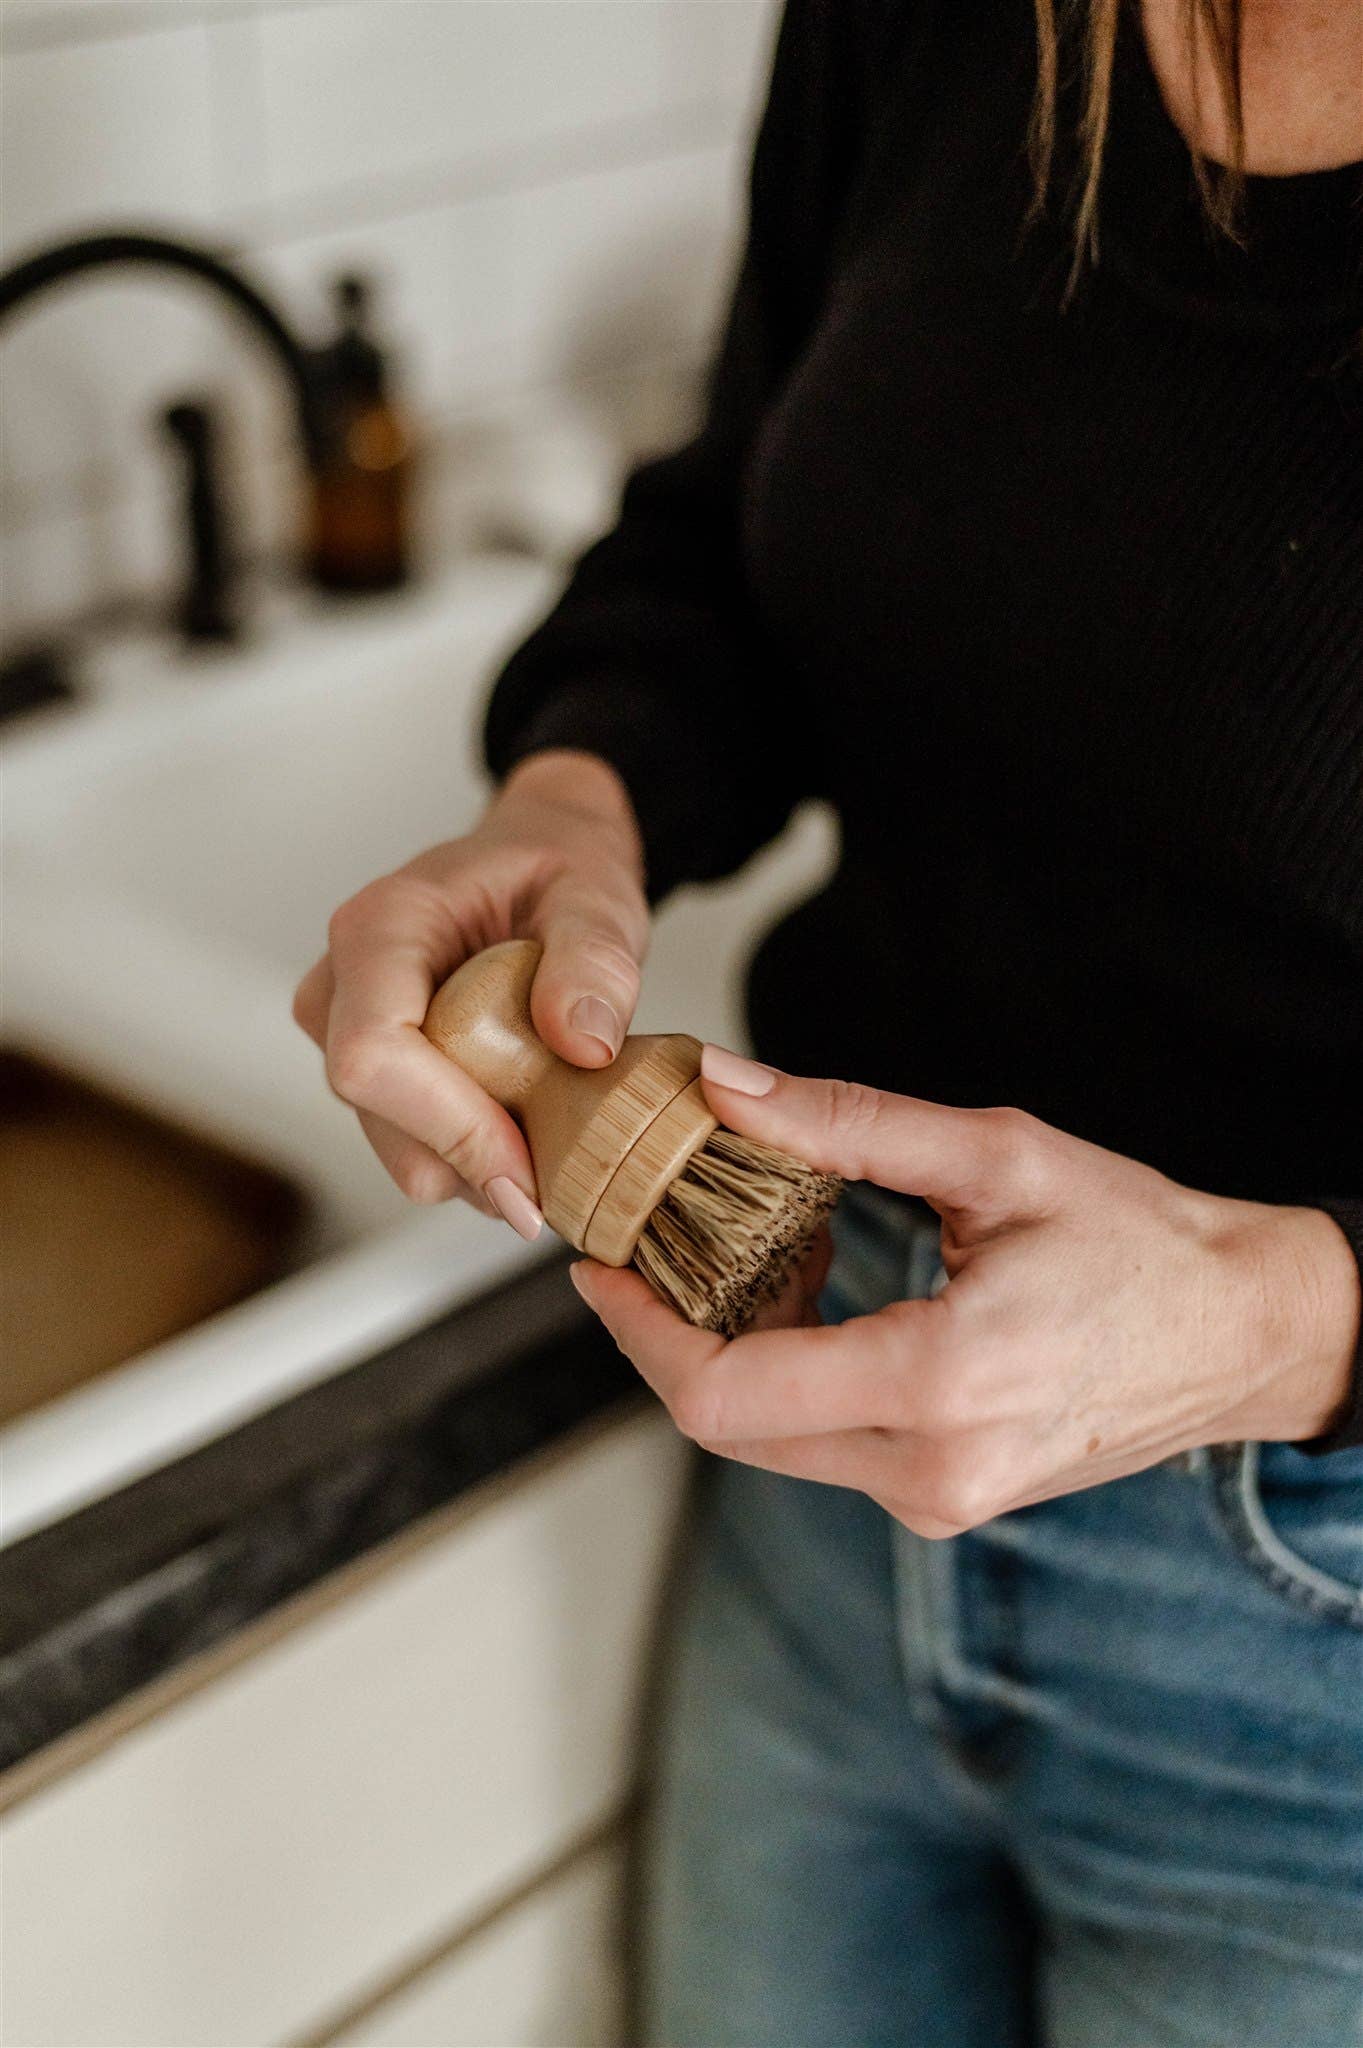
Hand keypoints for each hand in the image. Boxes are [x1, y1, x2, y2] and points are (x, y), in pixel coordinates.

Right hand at [293, 750, 647, 1232]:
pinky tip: (526, 1129)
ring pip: (390, 1141)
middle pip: (374, 1110)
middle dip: (467, 1159)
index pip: (372, 1054)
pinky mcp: (371, 1068)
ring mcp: (344, 1029)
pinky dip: (471, 1154)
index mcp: (382, 926)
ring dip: (473, 1164)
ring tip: (553, 1138)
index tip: (526, 1168)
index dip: (445, 1126)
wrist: (541, 859)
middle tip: (559, 1176)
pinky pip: (409, 1140)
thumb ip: (595, 960)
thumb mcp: (599, 895)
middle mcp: (341, 981)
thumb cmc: (558, 868)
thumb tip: (584, 1044)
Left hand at [571, 1051, 1360, 1535]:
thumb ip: (847, 1122)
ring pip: (772, 1444)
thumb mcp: (995, 1156)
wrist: (1243, 1331)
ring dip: (726, 1357)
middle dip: (667, 1339)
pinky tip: (800, 1298)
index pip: (728, 1393)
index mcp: (940, 1385)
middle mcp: (932, 1470)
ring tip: (730, 1255)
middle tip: (642, 1248)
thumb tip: (723, 1085)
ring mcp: (941, 1500)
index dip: (640, 1333)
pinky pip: (825, 1448)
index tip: (598, 1267)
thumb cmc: (1140, 1239)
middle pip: (731, 1429)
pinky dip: (786, 1380)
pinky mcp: (948, 1500)